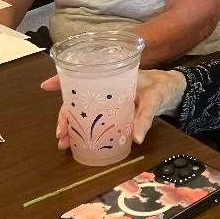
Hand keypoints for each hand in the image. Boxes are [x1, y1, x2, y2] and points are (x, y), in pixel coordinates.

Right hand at [39, 70, 186, 149]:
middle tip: (60, 134)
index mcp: (113, 77)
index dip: (63, 80)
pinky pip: (93, 117)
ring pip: (82, 110)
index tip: (46, 86)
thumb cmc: (162, 87)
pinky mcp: (112, 110)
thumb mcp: (155, 99)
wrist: (174, 90)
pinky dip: (83, 128)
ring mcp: (108, 99)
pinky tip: (76, 141)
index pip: (83, 76)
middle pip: (78, 99)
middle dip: (64, 116)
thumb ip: (145, 117)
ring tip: (64, 142)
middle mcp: (106, 87)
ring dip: (71, 125)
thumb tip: (136, 139)